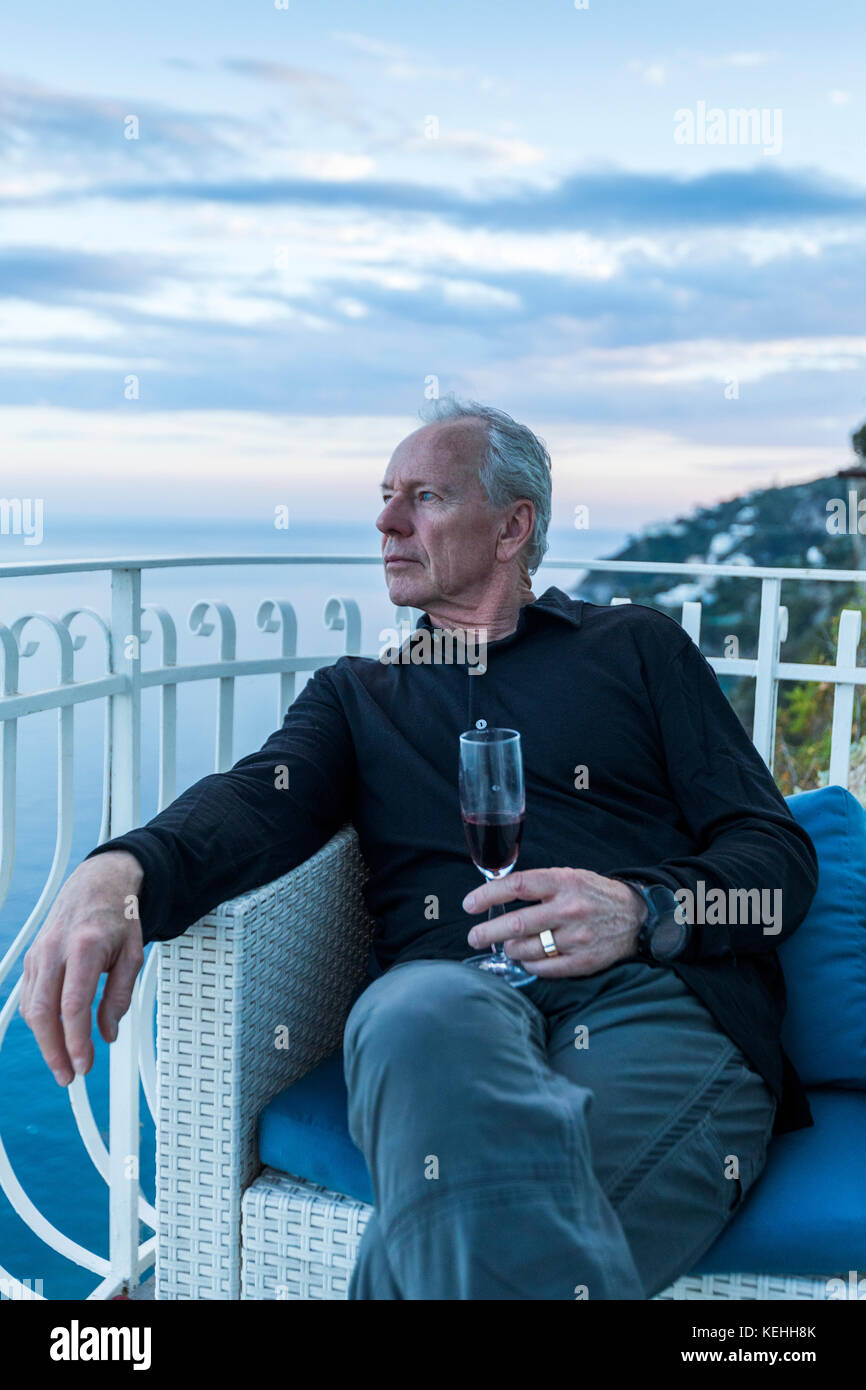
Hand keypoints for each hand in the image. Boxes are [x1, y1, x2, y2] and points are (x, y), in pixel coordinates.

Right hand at [19, 851, 145, 1084]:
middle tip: (69, 1076)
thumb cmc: (117, 917)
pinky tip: (53, 1036)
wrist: (98, 884)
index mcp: (85, 948)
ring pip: (31, 1008)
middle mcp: (55, 951)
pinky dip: (39, 1021)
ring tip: (63, 1063)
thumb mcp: (134, 954)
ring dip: (44, 1041)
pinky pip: (29, 997)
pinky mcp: (32, 958)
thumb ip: (120, 996)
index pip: (73, 1006)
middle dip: (53, 1051)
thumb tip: (107, 1034)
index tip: (84, 1064)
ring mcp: (39, 954)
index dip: (75, 1042)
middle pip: (43, 1012)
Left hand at [463, 867, 647, 977]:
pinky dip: (529, 965)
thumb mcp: (569, 877)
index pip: (517, 886)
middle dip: (487, 932)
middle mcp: (569, 909)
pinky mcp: (583, 961)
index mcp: (563, 882)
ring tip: (507, 946)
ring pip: (526, 949)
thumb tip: (495, 894)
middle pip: (516, 924)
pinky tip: (527, 959)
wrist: (635, 916)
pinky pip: (543, 968)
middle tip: (474, 937)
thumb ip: (538, 886)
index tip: (469, 904)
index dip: (488, 895)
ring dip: (509, 950)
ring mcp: (576, 937)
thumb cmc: (592, 895)